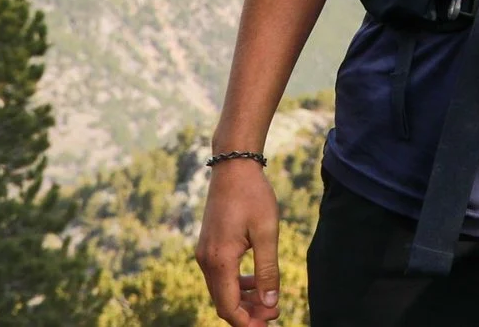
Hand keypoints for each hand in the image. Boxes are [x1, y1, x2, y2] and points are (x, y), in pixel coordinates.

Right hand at [194, 158, 282, 326]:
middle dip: (248, 314)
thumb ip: (267, 271)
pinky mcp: (209, 246)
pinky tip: (256, 282)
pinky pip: (220, 276)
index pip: (228, 307)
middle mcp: (206, 260)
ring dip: (243, 300)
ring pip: (221, 290)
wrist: (233, 167)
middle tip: (274, 313)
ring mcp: (205, 253)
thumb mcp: (266, 233)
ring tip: (269, 301)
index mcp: (219, 260)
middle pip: (223, 302)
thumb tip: (270, 303)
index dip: (248, 322)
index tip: (270, 322)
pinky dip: (237, 285)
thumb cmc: (253, 196)